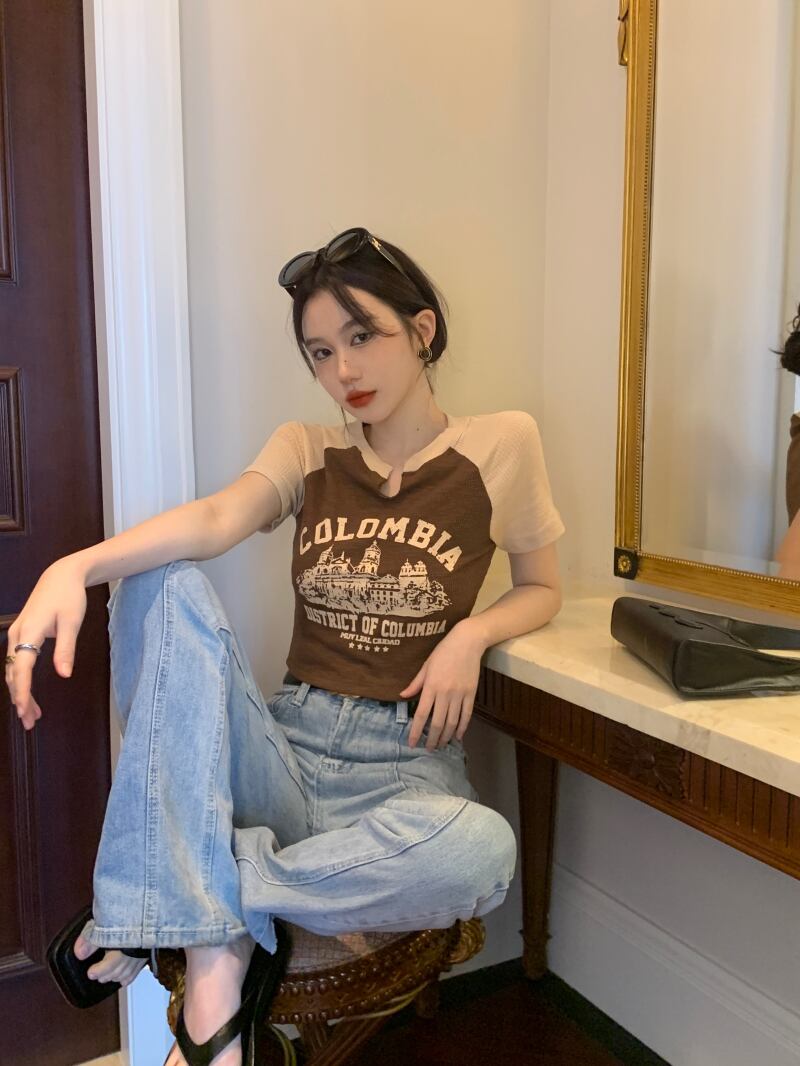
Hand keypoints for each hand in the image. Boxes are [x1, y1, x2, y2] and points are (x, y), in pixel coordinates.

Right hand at [5, 557, 87, 730]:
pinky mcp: (21, 635)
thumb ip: (66, 649)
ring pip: (13, 670)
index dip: (21, 690)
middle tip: (30, 722)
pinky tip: (29, 694)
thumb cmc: (69, 597)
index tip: (23, 709)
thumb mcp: (72, 623)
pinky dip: (21, 681)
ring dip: (20, 693)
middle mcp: (17, 634)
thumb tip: (65, 675)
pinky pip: (17, 662)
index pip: (21, 667)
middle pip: (13, 673)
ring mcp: (16, 634)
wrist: (61, 576)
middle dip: (20, 699)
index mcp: (28, 631)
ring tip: (32, 715)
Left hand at [398, 619, 487, 750]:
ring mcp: (459, 694)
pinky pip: (466, 714)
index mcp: (431, 686)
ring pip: (453, 722)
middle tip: (428, 749)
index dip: (416, 731)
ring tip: (441, 745)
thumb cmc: (443, 651)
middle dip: (432, 739)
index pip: (422, 714)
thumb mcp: (426, 666)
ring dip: (446, 736)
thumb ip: (415, 683)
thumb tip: (402, 695)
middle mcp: (445, 693)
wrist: (467, 642)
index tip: (412, 743)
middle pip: (438, 722)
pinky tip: (458, 736)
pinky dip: (462, 727)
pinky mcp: (471, 693)